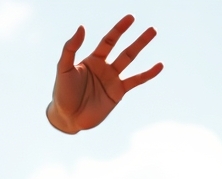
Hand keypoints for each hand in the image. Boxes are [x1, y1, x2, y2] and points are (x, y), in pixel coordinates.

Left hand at [47, 15, 162, 133]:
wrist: (67, 118)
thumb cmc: (62, 93)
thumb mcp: (64, 69)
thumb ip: (70, 48)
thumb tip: (81, 27)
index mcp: (92, 60)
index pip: (109, 41)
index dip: (119, 29)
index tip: (130, 18)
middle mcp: (104, 68)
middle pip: (124, 50)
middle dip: (137, 40)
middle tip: (152, 29)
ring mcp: (112, 80)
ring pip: (130, 61)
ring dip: (141, 48)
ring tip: (153, 37)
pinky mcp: (117, 93)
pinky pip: (136, 81)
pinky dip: (148, 74)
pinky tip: (159, 66)